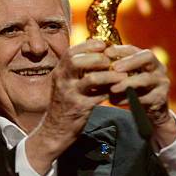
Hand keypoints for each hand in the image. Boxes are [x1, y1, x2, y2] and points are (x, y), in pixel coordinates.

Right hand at [26, 39, 119, 174]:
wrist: (55, 131)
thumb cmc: (64, 106)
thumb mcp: (65, 85)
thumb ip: (76, 71)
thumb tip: (96, 55)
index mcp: (59, 73)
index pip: (71, 52)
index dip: (88, 45)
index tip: (103, 44)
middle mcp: (62, 82)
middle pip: (77, 61)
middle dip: (97, 58)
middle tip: (111, 61)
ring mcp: (71, 95)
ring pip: (91, 78)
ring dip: (109, 75)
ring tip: (121, 76)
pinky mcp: (81, 109)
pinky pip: (99, 96)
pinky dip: (111, 91)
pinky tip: (118, 90)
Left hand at [105, 44, 175, 147]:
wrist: (151, 112)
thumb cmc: (134, 92)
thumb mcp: (125, 80)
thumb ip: (113, 73)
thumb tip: (90, 68)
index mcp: (148, 59)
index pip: (134, 48)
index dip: (120, 49)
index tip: (106, 52)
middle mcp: (158, 67)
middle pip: (147, 57)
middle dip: (129, 61)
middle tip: (114, 68)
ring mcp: (162, 83)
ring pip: (146, 79)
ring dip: (128, 82)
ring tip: (113, 88)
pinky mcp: (160, 99)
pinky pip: (144, 98)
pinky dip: (128, 100)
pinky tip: (116, 101)